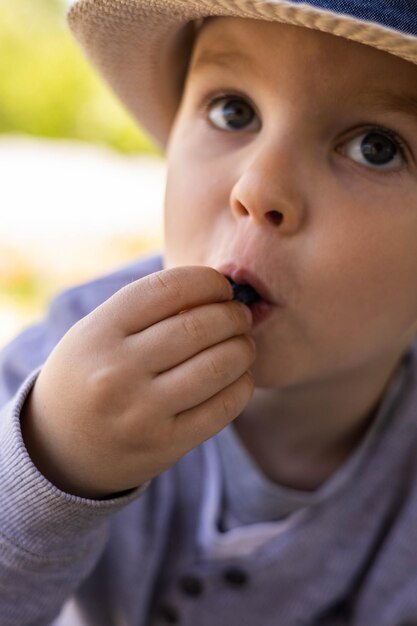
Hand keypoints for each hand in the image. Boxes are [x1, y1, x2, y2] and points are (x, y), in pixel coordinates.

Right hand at [22, 267, 254, 497]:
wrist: (59, 448)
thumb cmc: (89, 375)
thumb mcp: (97, 333)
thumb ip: (148, 309)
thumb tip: (219, 289)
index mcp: (99, 333)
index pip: (170, 289)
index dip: (208, 281)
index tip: (221, 287)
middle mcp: (117, 371)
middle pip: (199, 327)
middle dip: (233, 315)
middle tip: (239, 316)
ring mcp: (141, 412)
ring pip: (217, 366)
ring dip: (242, 349)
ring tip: (242, 345)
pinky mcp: (165, 445)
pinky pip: (222, 408)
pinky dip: (241, 385)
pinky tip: (238, 376)